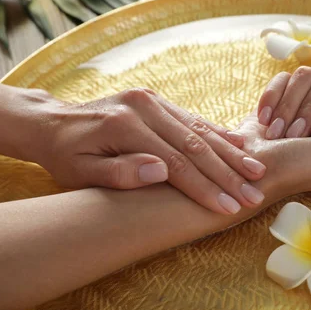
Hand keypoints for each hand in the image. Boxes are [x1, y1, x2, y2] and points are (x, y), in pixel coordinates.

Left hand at [32, 88, 266, 214]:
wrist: (53, 123)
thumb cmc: (65, 155)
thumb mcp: (80, 172)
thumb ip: (119, 172)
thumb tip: (161, 172)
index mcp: (125, 125)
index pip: (176, 162)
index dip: (205, 187)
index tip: (228, 207)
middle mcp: (144, 107)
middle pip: (195, 144)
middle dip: (227, 173)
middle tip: (253, 194)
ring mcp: (153, 101)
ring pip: (200, 129)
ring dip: (230, 153)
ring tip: (257, 171)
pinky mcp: (158, 101)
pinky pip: (194, 119)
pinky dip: (218, 134)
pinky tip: (240, 144)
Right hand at [239, 66, 310, 200]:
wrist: (252, 168)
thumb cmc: (300, 166)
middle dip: (310, 108)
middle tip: (297, 135)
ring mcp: (305, 101)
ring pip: (306, 73)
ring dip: (289, 106)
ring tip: (279, 133)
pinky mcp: (280, 95)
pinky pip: (283, 77)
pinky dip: (272, 99)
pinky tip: (265, 122)